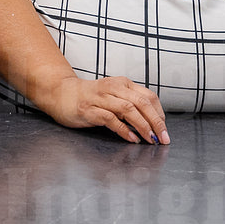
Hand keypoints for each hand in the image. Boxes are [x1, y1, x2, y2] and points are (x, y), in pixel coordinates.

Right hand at [42, 75, 169, 144]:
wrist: (60, 93)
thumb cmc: (90, 98)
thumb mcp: (113, 95)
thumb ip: (131, 104)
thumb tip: (153, 123)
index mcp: (122, 84)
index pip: (148, 96)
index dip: (159, 114)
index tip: (164, 129)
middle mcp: (112, 88)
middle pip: (141, 103)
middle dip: (156, 122)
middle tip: (163, 138)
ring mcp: (100, 98)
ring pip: (128, 109)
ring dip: (143, 126)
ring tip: (151, 139)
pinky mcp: (89, 110)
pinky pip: (111, 119)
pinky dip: (124, 130)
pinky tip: (132, 139)